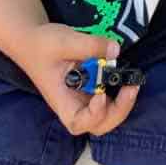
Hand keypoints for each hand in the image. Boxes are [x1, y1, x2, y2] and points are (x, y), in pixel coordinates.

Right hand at [11, 23, 140, 135]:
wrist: (33, 40)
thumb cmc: (42, 45)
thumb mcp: (64, 40)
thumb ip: (90, 45)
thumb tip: (115, 51)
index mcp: (61, 99)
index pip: (78, 122)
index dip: (94, 114)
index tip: (101, 93)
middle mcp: (74, 103)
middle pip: (98, 124)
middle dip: (118, 111)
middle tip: (130, 89)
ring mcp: (83, 97)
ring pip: (106, 114)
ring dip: (123, 103)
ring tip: (132, 83)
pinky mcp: (91, 87)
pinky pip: (109, 98)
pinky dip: (120, 91)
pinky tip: (126, 75)